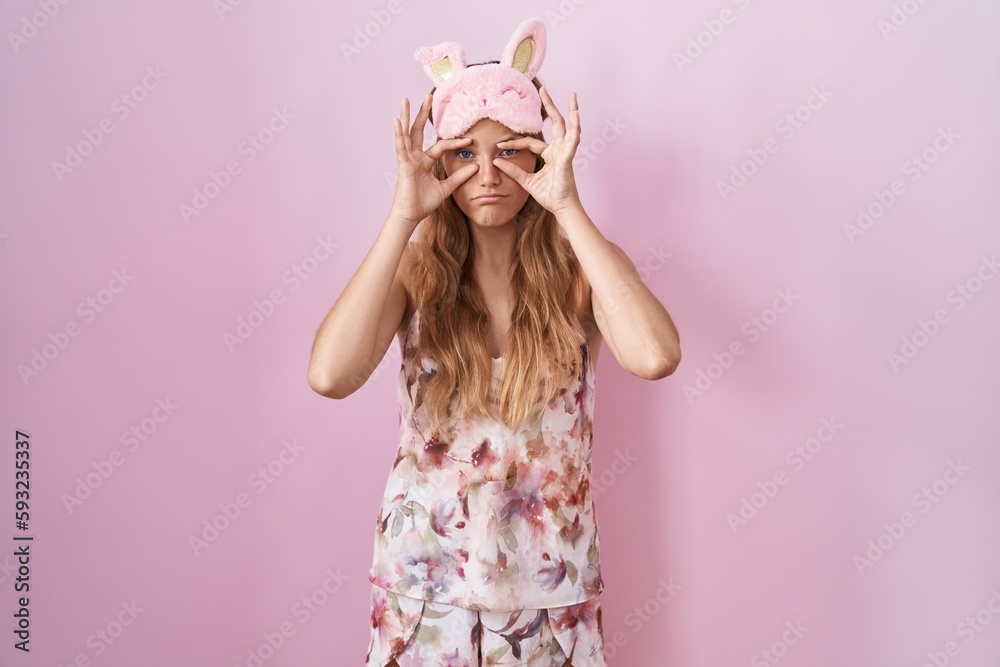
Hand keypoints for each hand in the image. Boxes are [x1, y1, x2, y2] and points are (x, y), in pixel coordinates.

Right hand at [389, 93, 479, 227]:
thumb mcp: (447, 188)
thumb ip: (459, 176)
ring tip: (406, 100)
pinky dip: (399, 134)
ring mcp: (408, 159)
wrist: (411, 216)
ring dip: (407, 116)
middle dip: (423, 114)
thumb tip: (476, 166)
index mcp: (426, 161)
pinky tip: (397, 121)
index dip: (456, 142)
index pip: (442, 145)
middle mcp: (416, 157)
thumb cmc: (424, 203)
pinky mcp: (403, 165)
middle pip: (419, 130)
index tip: (470, 138)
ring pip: (407, 134)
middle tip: (428, 96)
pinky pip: (401, 147)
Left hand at [490, 86, 582, 216]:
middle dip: (549, 105)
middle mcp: (558, 150)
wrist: (561, 208)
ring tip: (573, 95)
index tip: (499, 144)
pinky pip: (574, 139)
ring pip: (568, 126)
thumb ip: (513, 170)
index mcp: (549, 155)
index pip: (530, 142)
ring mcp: (565, 152)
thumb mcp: (526, 181)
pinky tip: (577, 114)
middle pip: (554, 123)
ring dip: (571, 110)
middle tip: (544, 89)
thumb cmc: (549, 196)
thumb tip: (496, 161)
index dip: (514, 142)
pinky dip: (576, 127)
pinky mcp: (568, 157)